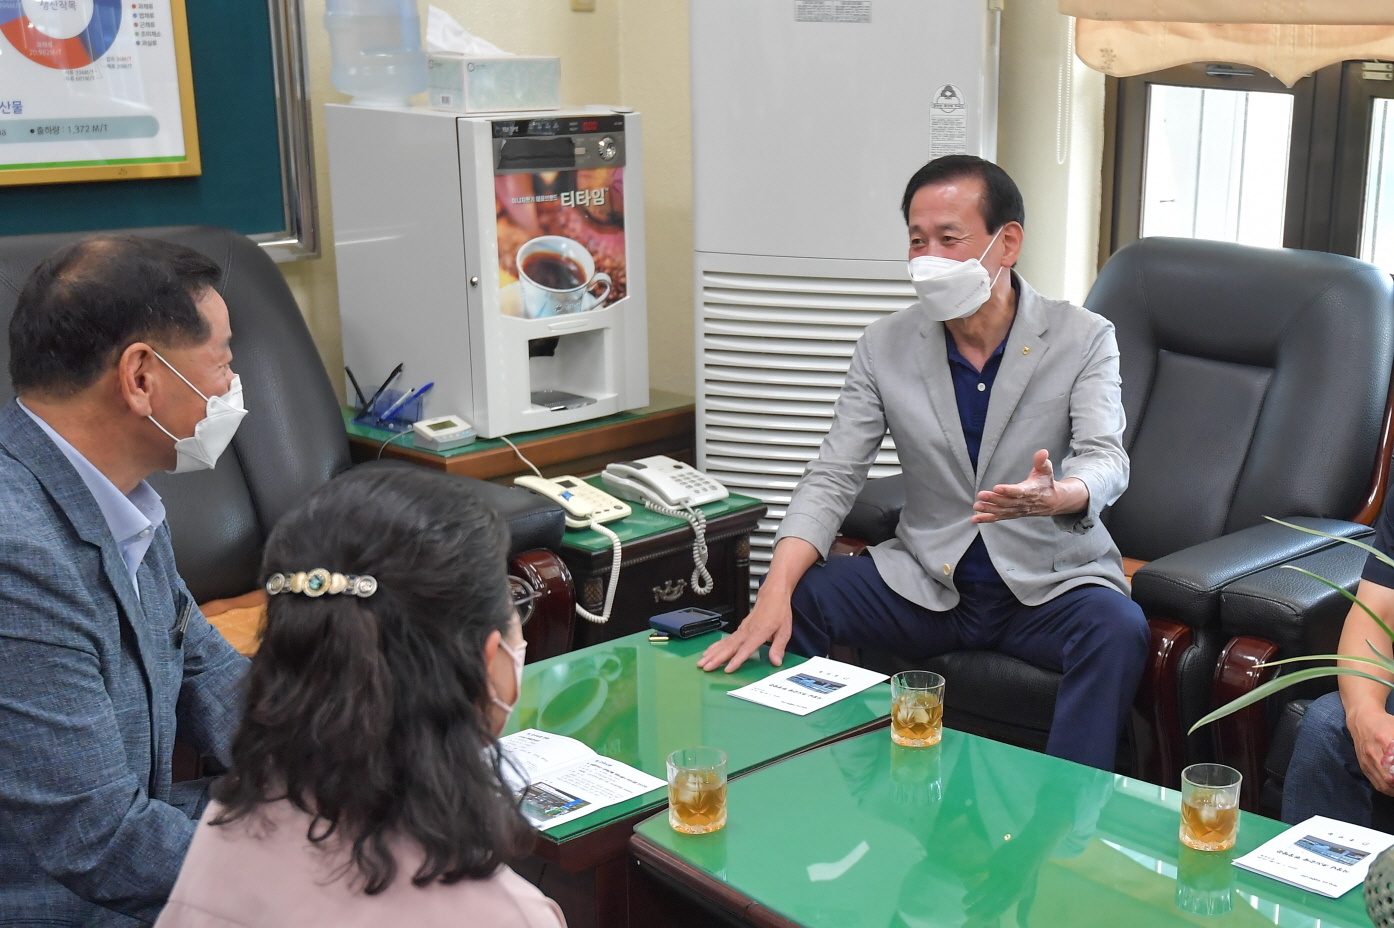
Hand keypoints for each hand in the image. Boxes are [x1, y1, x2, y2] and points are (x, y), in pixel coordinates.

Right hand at [697, 587, 793, 673]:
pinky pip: (726, 639)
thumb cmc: (779, 611)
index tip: (727, 669)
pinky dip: (715, 646)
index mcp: (759, 632)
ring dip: (712, 653)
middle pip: (729, 647)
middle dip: (716, 658)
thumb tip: (776, 661)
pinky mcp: (740, 628)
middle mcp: (748, 631)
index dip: (737, 660)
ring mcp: (742, 629)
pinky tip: (708, 651)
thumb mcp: (785, 630)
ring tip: (702, 662)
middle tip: (706, 667)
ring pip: (724, 643)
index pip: (746, 649)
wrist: (772, 594)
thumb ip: (778, 647)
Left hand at [972, 449, 1087, 522]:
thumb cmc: (1046, 483)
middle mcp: (1024, 503)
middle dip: (994, 499)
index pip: (1019, 492)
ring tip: (977, 505)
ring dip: (989, 509)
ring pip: (1002, 511)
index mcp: (1031, 491)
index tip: (996, 488)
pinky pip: (999, 517)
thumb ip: (1042, 462)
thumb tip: (1043, 452)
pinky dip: (987, 518)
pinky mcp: (1012, 514)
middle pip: (1007, 502)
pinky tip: (975, 518)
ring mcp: (1018, 510)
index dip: (1008, 490)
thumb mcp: (1046, 471)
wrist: (1052, 502)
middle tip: (981, 495)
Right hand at [1348, 708, 1393, 795]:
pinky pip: (1376, 783)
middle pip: (1390, 778)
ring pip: (1384, 784)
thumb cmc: (1384, 723)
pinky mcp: (1363, 765)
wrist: (1361, 720)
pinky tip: (1393, 789)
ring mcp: (1367, 761)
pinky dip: (1387, 790)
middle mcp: (1374, 753)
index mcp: (1385, 741)